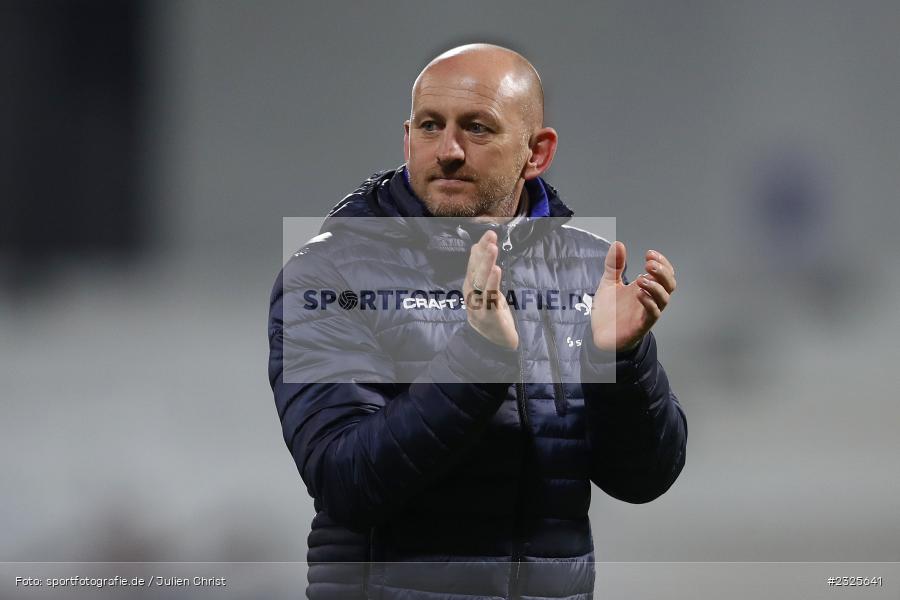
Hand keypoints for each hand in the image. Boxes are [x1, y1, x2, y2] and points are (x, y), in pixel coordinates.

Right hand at [463, 231, 518, 348]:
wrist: (493, 342)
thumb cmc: (490, 312)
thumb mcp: (485, 289)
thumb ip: (481, 270)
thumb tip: (478, 246)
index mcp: (470, 287)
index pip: (473, 263)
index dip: (480, 248)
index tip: (489, 233)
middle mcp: (470, 294)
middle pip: (475, 270)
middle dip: (483, 252)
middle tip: (490, 236)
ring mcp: (477, 305)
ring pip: (481, 281)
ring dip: (486, 264)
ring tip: (493, 249)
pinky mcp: (487, 315)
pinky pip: (489, 297)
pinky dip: (492, 283)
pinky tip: (497, 271)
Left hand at [591, 241, 676, 351]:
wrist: (600, 336)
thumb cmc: (608, 311)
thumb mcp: (608, 283)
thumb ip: (613, 265)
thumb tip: (618, 244)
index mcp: (644, 286)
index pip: (664, 272)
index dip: (662, 262)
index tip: (649, 253)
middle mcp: (649, 298)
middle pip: (670, 284)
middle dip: (663, 272)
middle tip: (649, 264)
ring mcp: (646, 312)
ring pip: (664, 298)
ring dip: (656, 286)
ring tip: (640, 278)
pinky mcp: (641, 325)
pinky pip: (653, 314)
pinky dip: (649, 303)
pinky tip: (639, 294)